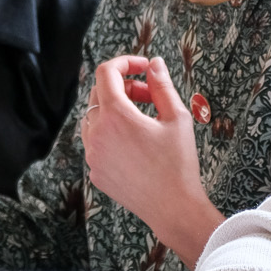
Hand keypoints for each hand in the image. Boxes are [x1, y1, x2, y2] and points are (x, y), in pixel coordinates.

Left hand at [82, 55, 224, 265]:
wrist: (173, 208)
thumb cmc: (178, 164)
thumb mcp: (177, 118)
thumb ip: (162, 85)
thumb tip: (154, 64)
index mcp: (116, 116)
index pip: (107, 73)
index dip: (126, 63)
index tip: (144, 67)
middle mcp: (97, 133)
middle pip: (100, 93)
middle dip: (125, 87)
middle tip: (151, 95)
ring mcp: (93, 154)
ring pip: (94, 117)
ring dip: (116, 110)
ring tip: (144, 120)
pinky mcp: (95, 171)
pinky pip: (96, 141)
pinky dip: (111, 132)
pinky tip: (136, 143)